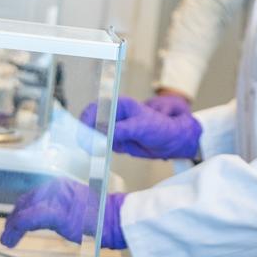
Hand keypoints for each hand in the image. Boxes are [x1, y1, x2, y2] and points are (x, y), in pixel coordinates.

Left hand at [1, 178, 126, 249]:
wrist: (113, 220)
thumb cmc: (101, 217)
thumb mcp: (77, 206)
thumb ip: (60, 208)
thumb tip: (45, 218)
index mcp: (60, 184)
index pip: (33, 195)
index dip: (21, 210)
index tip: (15, 222)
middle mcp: (53, 187)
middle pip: (25, 202)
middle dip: (14, 218)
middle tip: (8, 233)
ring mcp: (52, 198)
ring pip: (23, 211)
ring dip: (12, 227)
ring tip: (7, 239)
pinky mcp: (51, 212)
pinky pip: (26, 221)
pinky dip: (15, 231)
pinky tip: (10, 240)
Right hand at [80, 96, 201, 159]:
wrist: (171, 142)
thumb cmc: (159, 127)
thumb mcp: (138, 127)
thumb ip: (119, 130)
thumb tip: (101, 134)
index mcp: (118, 106)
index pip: (95, 109)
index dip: (87, 119)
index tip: (85, 132)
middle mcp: (113, 117)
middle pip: (91, 123)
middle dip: (88, 134)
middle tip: (90, 145)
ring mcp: (114, 130)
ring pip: (96, 137)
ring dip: (96, 144)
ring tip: (106, 149)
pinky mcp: (116, 141)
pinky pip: (104, 146)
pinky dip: (104, 150)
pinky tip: (113, 150)